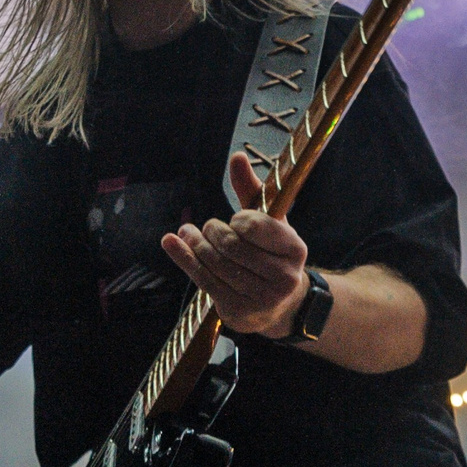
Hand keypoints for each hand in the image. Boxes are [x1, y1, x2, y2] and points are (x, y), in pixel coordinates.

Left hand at [160, 151, 309, 338]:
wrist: (276, 304)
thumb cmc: (270, 253)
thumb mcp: (269, 222)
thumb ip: (252, 190)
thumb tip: (237, 156)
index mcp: (295, 249)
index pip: (254, 226)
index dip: (237, 220)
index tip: (235, 221)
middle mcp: (284, 276)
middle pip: (231, 245)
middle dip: (211, 232)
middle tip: (205, 227)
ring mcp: (261, 298)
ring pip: (215, 263)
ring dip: (194, 244)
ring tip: (186, 233)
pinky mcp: (239, 311)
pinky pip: (204, 280)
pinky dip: (184, 259)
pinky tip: (172, 243)